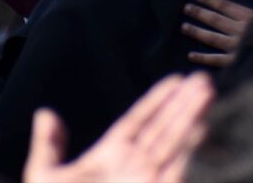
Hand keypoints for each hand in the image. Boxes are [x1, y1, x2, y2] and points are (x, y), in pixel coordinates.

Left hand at [23, 73, 212, 182]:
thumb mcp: (44, 177)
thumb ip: (48, 146)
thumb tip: (45, 112)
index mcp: (110, 155)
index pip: (138, 121)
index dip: (157, 101)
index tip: (176, 81)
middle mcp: (134, 165)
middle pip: (163, 127)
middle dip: (183, 104)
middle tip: (202, 80)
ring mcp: (148, 179)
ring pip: (174, 142)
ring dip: (191, 118)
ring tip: (208, 92)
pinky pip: (177, 166)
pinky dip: (189, 148)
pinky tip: (202, 128)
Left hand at [182, 0, 252, 67]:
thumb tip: (250, 12)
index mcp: (251, 17)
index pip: (226, 6)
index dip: (212, 0)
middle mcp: (242, 29)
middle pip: (216, 19)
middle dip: (200, 13)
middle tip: (186, 8)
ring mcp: (237, 45)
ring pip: (213, 37)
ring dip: (198, 31)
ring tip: (184, 26)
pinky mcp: (236, 60)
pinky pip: (216, 59)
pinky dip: (203, 57)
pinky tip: (190, 54)